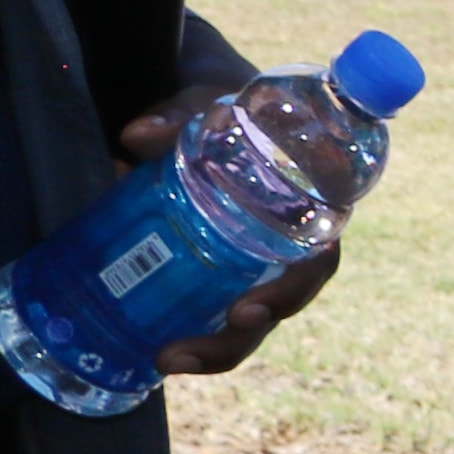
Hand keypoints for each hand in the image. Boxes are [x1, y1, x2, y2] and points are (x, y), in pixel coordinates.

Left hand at [121, 86, 337, 374]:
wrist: (206, 95)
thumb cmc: (229, 96)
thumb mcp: (211, 93)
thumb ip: (181, 111)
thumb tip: (135, 138)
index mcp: (311, 207)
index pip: (318, 261)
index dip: (291, 291)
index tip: (248, 308)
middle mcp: (286, 243)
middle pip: (276, 308)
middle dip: (237, 339)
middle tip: (180, 352)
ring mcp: (249, 259)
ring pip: (244, 320)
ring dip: (211, 348)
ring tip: (163, 360)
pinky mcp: (212, 266)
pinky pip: (208, 307)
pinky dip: (183, 327)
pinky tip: (146, 346)